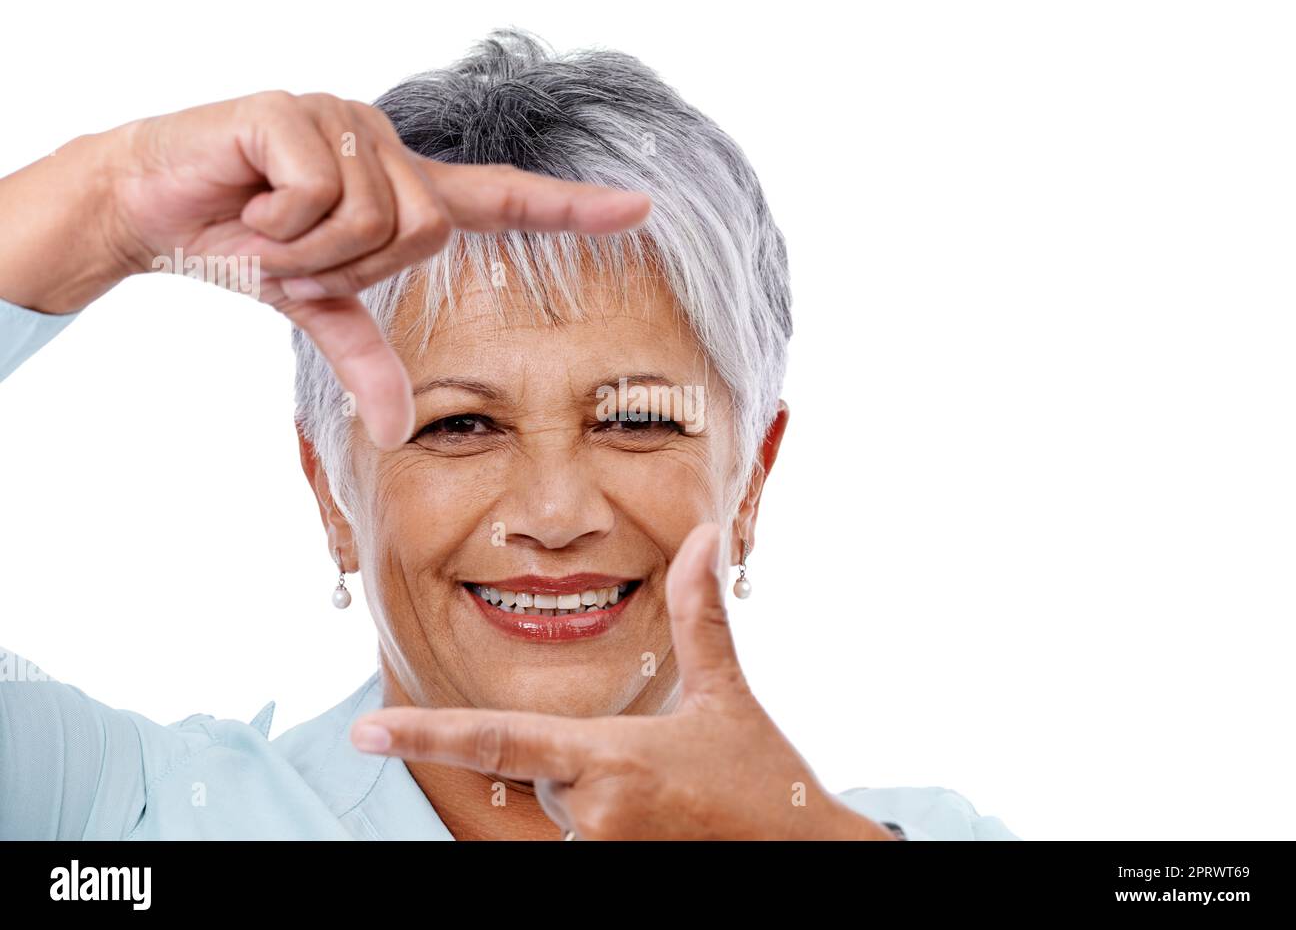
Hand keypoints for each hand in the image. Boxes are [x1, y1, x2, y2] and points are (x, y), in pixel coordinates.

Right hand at [0, 91, 649, 448]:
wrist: (150, 208)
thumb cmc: (245, 246)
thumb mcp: (317, 311)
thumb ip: (367, 361)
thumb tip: (396, 434)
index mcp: (403, 192)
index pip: (505, 198)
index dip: (574, 207)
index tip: (642, 207)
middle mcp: (386, 147)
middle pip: (426, 228)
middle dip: (352, 264)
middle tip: (294, 252)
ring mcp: (345, 122)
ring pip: (374, 215)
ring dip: (309, 249)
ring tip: (266, 228)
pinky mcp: (296, 110)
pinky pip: (319, 195)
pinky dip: (278, 226)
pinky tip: (246, 204)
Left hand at [349, 523, 897, 839]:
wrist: (811, 860)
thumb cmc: (766, 781)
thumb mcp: (726, 695)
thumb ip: (700, 615)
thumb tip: (706, 536)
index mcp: (611, 756)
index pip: (496, 741)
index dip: (422, 735)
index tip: (363, 732)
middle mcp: (595, 812)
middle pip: (546, 775)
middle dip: (586, 761)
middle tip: (658, 770)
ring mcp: (602, 855)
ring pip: (570, 811)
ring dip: (604, 799)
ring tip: (672, 805)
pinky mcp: (613, 880)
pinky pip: (587, 843)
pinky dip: (615, 827)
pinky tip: (666, 826)